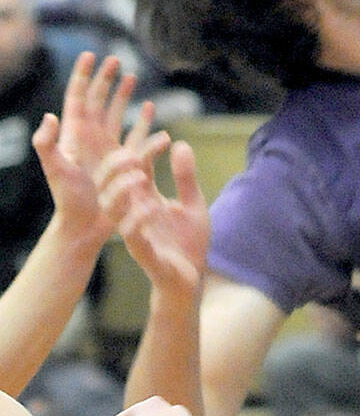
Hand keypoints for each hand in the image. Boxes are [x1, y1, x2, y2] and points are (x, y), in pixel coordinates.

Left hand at [32, 54, 163, 250]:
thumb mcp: (56, 170)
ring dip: (123, 96)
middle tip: (115, 60)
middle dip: (105, 79)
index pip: (77, 99)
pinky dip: (143, 121)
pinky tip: (150, 110)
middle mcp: (90, 139)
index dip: (82, 76)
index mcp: (74, 136)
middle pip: (97, 101)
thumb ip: (47, 144)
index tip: (89, 55)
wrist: (85, 227)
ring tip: (132, 77)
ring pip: (115, 114)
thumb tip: (48, 117)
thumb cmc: (69, 201)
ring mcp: (106, 150)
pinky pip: (135, 136)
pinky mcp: (121, 163)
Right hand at [96, 136, 209, 299]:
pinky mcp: (143, 252)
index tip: (165, 136)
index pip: (134, 169)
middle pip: (110, 185)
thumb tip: (181, 144)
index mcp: (145, 199)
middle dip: (116, 167)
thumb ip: (186, 177)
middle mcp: (134, 212)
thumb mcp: (193, 204)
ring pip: (113, 209)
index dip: (143, 150)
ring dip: (122, 190)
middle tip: (134, 154)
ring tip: (141, 175)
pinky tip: (152, 206)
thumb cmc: (188, 242)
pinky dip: (137, 220)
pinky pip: (131, 236)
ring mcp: (135, 232)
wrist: (192, 279)